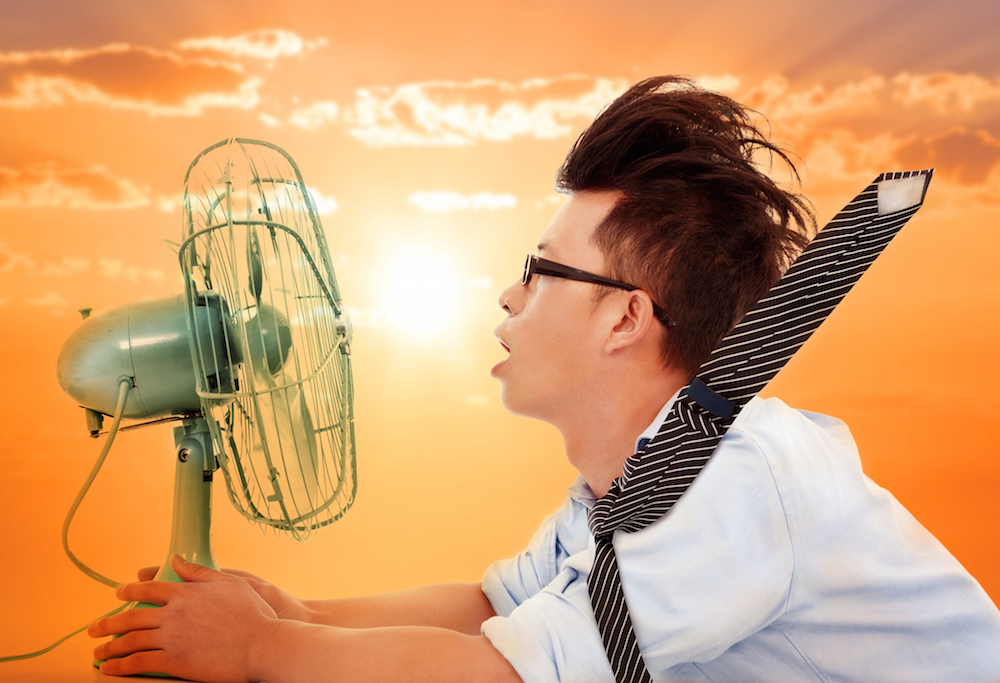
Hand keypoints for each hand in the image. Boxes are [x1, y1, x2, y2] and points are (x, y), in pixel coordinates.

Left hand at [89, 554, 276, 681]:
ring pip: (130, 640)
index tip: (119, 593)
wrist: (261, 644)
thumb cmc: (252, 615)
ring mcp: (171, 637)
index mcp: (187, 592)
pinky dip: (120, 666)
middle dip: (108, 622)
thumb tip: (176, 559)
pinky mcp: (173, 661)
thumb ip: (199, 572)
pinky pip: (138, 662)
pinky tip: (111, 669)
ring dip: (109, 647)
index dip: (131, 590)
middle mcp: (174, 613)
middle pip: (132, 616)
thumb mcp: (230, 583)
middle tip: (94, 628)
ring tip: (98, 652)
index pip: (150, 589)